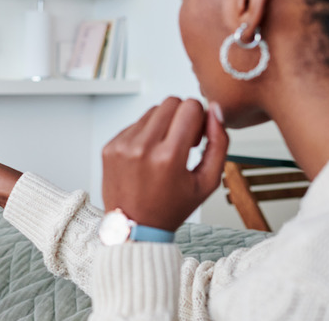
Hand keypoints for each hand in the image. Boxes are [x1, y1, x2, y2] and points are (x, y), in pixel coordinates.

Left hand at [101, 97, 227, 230]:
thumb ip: (219, 143)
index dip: (200, 117)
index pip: (190, 106)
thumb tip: (215, 111)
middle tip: (182, 141)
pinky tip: (147, 156)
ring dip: (163, 124)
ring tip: (164, 150)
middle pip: (170, 102)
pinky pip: (134, 124)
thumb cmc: (171, 208)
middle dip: (182, 116)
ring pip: (152, 110)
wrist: (133, 227)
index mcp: (168, 157)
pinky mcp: (109, 146)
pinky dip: (144, 134)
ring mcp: (122, 145)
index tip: (197, 137)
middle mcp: (142, 147)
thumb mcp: (207, 182)